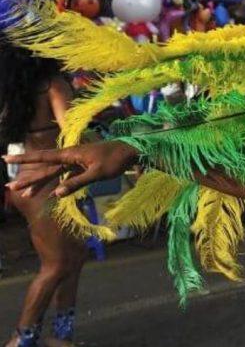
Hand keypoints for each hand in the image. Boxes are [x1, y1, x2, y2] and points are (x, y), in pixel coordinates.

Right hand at [4, 141, 138, 197]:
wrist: (131, 152)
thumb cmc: (116, 160)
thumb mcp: (97, 173)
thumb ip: (77, 183)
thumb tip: (56, 193)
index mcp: (71, 154)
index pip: (43, 157)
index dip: (24, 159)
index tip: (6, 158)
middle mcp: (70, 156)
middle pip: (44, 168)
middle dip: (28, 178)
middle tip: (10, 188)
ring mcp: (76, 162)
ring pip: (53, 173)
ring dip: (40, 183)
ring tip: (25, 193)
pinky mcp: (82, 167)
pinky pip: (65, 176)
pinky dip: (57, 184)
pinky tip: (50, 194)